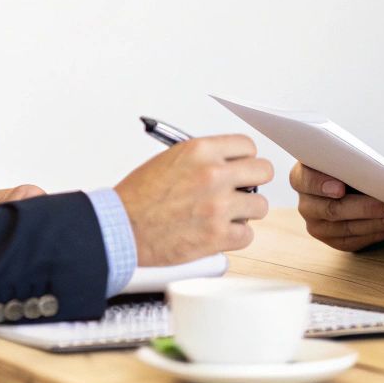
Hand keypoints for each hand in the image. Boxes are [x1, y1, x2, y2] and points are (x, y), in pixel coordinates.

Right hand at [115, 136, 271, 266]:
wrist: (120, 228)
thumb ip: (202, 159)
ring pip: (259, 205)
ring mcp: (218, 206)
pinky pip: (247, 235)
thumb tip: (228, 163)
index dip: (244, 159)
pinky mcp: (217, 236)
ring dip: (245, 211)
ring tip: (227, 215)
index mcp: (201, 151)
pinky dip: (235, 236)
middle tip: (241, 190)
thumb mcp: (170, 159)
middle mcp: (213, 174)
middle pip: (263, 171)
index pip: (247, 146)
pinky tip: (220, 233)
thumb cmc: (139, 197)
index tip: (240, 167)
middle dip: (253, 181)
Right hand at [293, 162, 383, 251]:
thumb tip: (369, 167)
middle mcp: (305, 204)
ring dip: (375, 222)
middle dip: (362, 207)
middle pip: (331, 209)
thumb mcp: (345, 158)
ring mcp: (317, 226)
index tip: (340, 188)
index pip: (305, 181)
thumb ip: (349, 161)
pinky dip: (376, 232)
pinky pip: (355, 240)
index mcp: (301, 177)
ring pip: (346, 228)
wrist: (354, 185)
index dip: (321, 185)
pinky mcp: (333, 241)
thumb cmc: (349, 167)